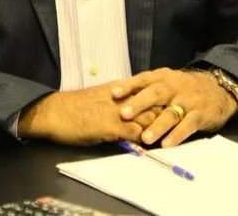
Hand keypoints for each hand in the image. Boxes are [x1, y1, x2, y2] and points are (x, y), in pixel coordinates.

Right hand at [17, 82, 161, 145]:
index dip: (161, 101)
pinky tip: (152, 146)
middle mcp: (121, 98)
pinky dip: (145, 140)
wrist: (56, 111)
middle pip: (153, 104)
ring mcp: (117, 112)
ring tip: (173, 137)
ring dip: (160, 128)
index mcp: (119, 89)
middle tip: (181, 123)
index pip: (148, 92)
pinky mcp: (111, 126)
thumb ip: (115, 100)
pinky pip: (134, 133)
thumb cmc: (74, 106)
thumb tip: (128, 106)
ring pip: (148, 118)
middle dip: (167, 114)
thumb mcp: (98, 97)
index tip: (174, 106)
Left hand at [111, 68, 237, 147]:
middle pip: (155, 93)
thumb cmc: (183, 87)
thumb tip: (118, 95)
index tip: (113, 93)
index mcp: (163, 77)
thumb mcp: (166, 80)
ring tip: (145, 138)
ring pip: (170, 113)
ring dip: (157, 126)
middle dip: (139, 103)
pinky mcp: (199, 114)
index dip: (128, 86)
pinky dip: (177, 135)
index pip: (143, 79)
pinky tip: (167, 144)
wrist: (217, 88)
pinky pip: (188, 125)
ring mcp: (187, 101)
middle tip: (124, 114)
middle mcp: (174, 87)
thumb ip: (146, 87)